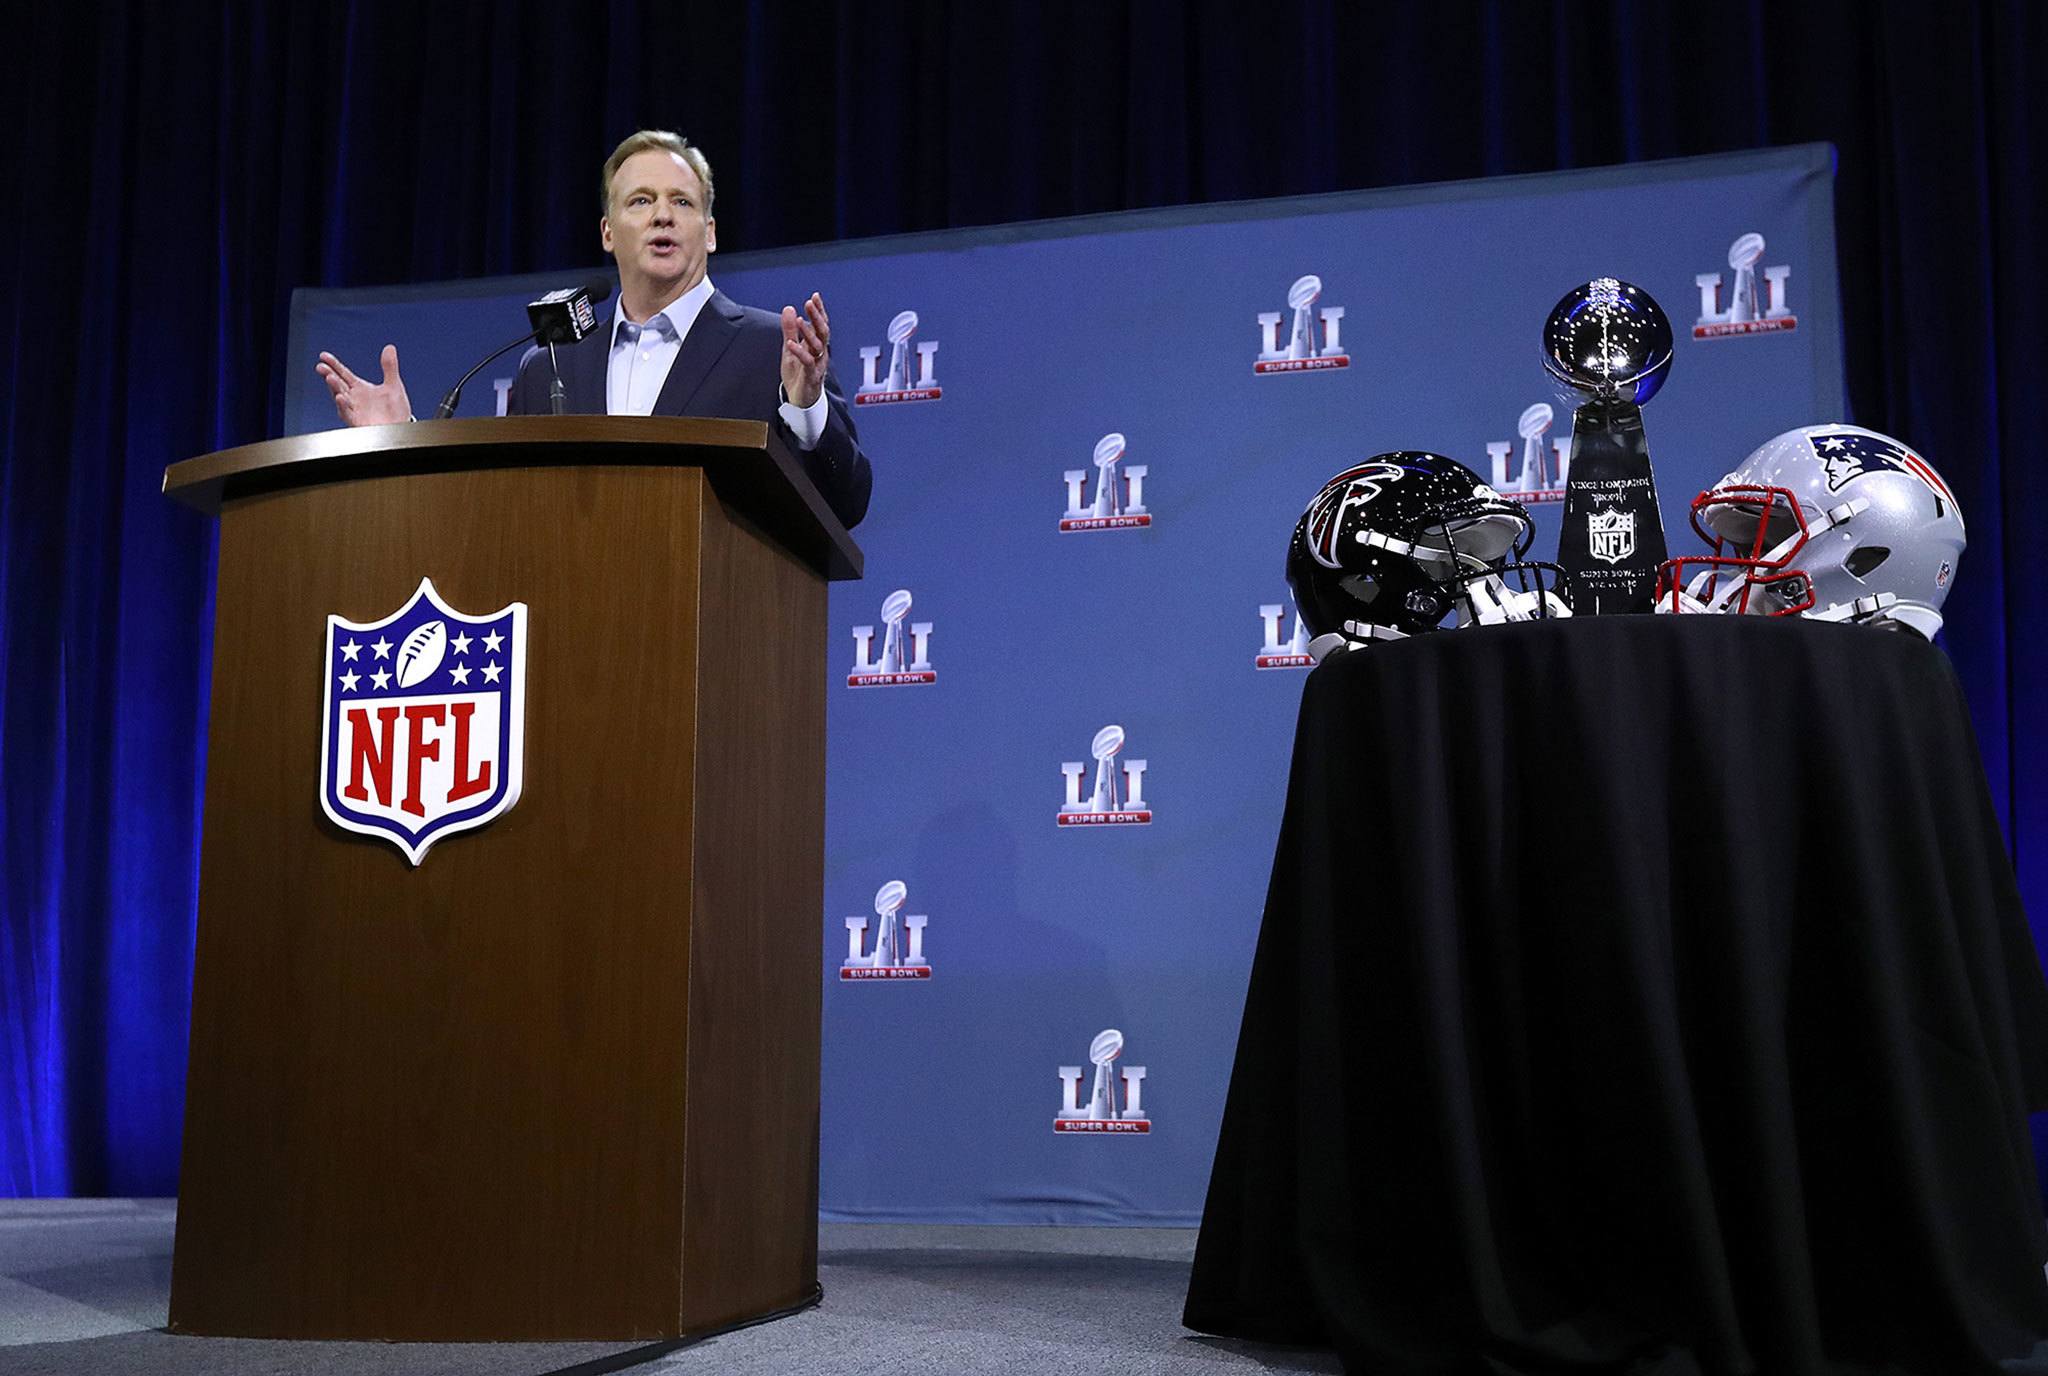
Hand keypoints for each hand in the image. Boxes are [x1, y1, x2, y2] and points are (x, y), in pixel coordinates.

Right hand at [315, 345, 411, 426]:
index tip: (323, 356)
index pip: (343, 373)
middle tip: (321, 367)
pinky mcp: (358, 421)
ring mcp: (355, 410)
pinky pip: (348, 413)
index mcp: (360, 388)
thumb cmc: (395, 411)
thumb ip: (390, 367)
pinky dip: (343, 406)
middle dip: (329, 375)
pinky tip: (341, 397)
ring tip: (330, 378)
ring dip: (334, 388)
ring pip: (341, 397)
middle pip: (338, 384)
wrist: (401, 429)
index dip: (334, 364)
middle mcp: (354, 398)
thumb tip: (390, 348)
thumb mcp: (393, 386)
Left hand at [780, 293, 829, 408]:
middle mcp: (820, 353)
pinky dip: (800, 352)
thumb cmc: (798, 375)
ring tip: (800, 320)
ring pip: (818, 346)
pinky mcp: (811, 376)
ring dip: (809, 332)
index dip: (819, 311)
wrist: (801, 401)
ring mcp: (817, 364)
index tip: (815, 296)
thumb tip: (789, 309)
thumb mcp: (790, 349)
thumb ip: (790, 330)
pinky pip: (807, 362)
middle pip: (823, 332)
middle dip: (817, 317)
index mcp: (816, 345)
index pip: (821, 324)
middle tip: (810, 303)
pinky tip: (791, 344)